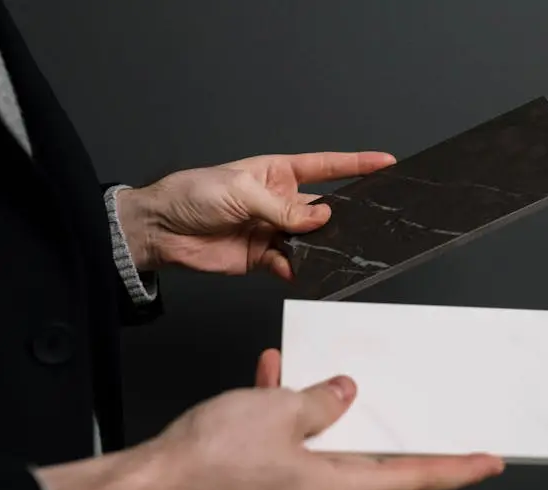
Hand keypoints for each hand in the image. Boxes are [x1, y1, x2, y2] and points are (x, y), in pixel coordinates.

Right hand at [38, 350, 502, 489]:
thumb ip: (319, 401)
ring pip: (326, 444)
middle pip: (373, 459)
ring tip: (325, 376)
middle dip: (391, 427)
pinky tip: (274, 378)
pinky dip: (286, 411)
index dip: (456, 468)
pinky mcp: (263, 482)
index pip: (415, 477)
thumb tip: (341, 392)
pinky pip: (288, 442)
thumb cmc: (212, 463)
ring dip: (326, 408)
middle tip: (418, 409)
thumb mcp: (277, 413)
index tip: (487, 461)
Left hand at [116, 152, 395, 277]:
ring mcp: (272, 230)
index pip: (325, 167)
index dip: (356, 165)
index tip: (386, 163)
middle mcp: (279, 202)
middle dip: (343, 216)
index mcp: (277, 173)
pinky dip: (297, 268)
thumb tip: (321, 218)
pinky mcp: (262, 257)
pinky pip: (290, 263)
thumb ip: (282, 209)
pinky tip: (298, 269)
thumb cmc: (193, 194)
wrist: (161, 229)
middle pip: (322, 209)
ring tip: (332, 251)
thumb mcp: (241, 191)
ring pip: (309, 240)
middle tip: (366, 222)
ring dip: (319, 247)